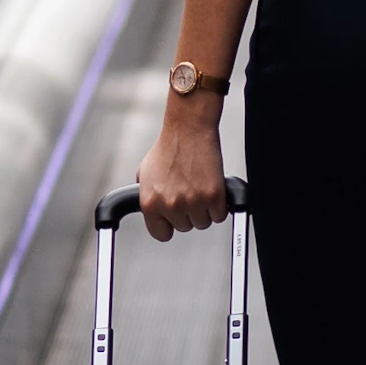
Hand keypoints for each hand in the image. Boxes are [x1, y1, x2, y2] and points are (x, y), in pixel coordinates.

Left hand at [138, 107, 227, 239]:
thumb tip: (153, 211)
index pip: (161, 234)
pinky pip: (219, 215)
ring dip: (205, 209)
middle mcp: (170, 205)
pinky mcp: (213, 196)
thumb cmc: (168, 148)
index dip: (169, 225)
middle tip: (188, 191)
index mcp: (150, 203)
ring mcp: (192, 202)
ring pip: (203, 222)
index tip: (174, 218)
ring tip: (199, 186)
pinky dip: (219, 204)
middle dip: (188, 212)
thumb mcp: (145, 174)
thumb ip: (147, 196)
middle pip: (185, 227)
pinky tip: (211, 187)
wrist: (188, 130)